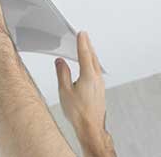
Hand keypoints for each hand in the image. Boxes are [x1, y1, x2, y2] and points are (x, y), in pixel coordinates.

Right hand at [56, 32, 115, 156]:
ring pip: (96, 64)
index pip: (84, 54)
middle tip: (84, 36)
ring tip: (86, 48)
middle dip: (88, 46)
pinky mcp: (100, 90)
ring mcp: (100, 84)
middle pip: (93, 57)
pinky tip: (88, 67)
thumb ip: (62, 73)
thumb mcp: (64, 90)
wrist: (91, 127)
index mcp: (88, 76)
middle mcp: (97, 78)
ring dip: (91, 54)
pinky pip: (96, 71)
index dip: (82, 42)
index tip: (81, 33)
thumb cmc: (78, 112)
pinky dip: (92, 64)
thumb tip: (61, 62)